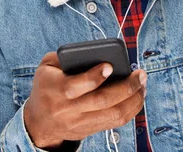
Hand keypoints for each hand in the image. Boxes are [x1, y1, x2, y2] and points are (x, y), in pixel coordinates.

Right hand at [23, 51, 146, 148]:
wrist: (39, 122)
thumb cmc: (46, 87)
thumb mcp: (46, 67)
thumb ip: (65, 56)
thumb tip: (93, 51)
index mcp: (57, 90)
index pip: (78, 86)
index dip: (96, 76)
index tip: (110, 65)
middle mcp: (70, 109)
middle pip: (103, 101)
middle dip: (126, 87)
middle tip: (139, 74)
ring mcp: (81, 122)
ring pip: (113, 114)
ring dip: (133, 99)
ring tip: (142, 84)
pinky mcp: (91, 129)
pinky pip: (116, 122)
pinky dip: (131, 109)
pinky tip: (137, 96)